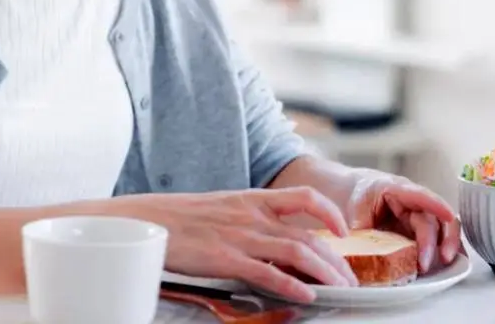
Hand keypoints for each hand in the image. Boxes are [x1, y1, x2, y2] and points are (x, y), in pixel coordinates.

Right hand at [116, 187, 358, 302]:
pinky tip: (305, 296)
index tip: (342, 231)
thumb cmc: (178, 218)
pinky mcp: (225, 258)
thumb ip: (247, 220)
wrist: (146, 219)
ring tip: (338, 289)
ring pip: (297, 252)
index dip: (329, 213)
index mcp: (251, 199)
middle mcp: (251, 215)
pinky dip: (292, 285)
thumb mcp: (220, 209)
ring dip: (324, 273)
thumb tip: (269, 240)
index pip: (303, 198)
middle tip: (348, 278)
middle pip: (308, 235)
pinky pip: (268, 272)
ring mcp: (240, 236)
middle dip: (335, 259)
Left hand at [345, 170, 462, 274]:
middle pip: (430, 220)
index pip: (420, 195)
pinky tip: (447, 262)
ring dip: (447, 244)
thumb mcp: (356, 208)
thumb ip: (361, 227)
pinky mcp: (422, 229)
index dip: (435, 205)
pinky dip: (445, 247)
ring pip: (442, 227)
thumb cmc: (362, 195)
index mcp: (398, 190)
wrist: (362, 191)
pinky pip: (439, 236)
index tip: (449, 215)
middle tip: (425, 264)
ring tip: (444, 262)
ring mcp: (421, 215)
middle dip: (430, 243)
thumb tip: (363, 249)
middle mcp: (415, 203)